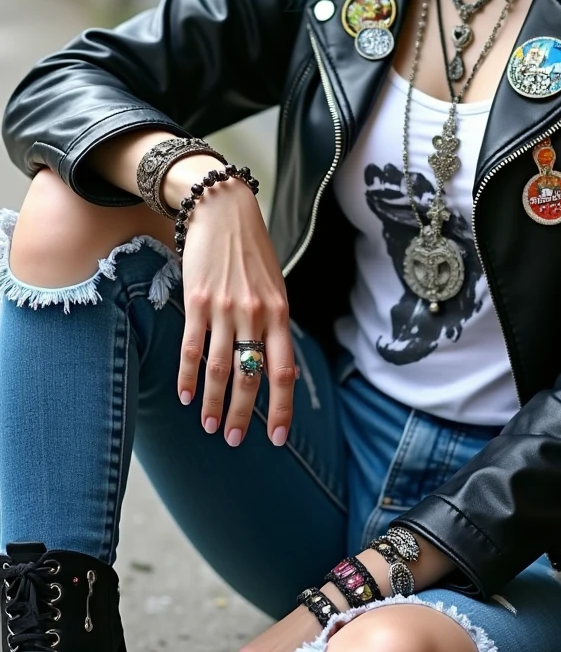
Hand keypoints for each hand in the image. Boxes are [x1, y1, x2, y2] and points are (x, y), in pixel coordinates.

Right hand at [165, 155, 295, 447]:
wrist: (223, 211)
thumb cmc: (252, 252)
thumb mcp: (274, 286)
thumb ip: (273, 323)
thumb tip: (271, 363)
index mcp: (280, 313)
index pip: (284, 371)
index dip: (281, 408)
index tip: (277, 438)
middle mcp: (255, 314)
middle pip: (251, 376)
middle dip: (244, 414)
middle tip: (236, 440)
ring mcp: (225, 309)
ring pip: (220, 368)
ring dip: (214, 403)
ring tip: (210, 427)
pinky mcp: (197, 301)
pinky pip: (191, 347)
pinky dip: (187, 376)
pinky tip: (185, 396)